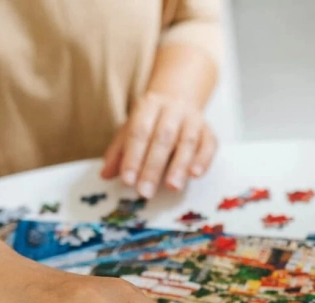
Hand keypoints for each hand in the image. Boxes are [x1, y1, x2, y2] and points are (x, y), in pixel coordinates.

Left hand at [100, 91, 216, 198]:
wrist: (180, 98)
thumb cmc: (151, 122)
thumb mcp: (130, 130)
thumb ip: (118, 153)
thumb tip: (105, 174)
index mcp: (149, 106)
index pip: (139, 131)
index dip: (133, 156)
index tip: (128, 180)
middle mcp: (173, 109)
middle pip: (163, 138)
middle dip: (153, 167)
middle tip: (145, 191)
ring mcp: (193, 119)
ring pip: (187, 141)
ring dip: (179, 166)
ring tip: (172, 187)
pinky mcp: (209, 131)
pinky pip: (209, 145)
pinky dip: (203, 160)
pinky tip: (195, 175)